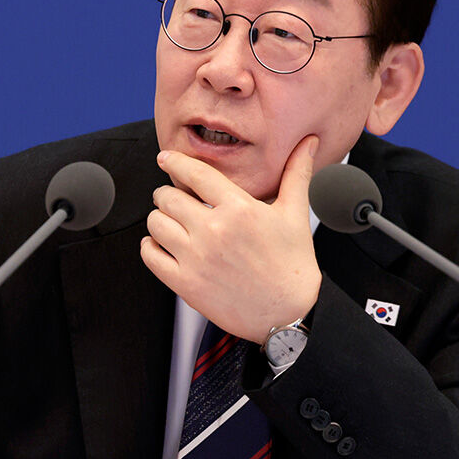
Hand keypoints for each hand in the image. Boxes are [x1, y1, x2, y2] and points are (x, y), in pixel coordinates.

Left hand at [140, 135, 321, 343]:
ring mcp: (197, 259)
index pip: (195, 173)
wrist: (287, 314)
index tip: (166, 158)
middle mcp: (214, 231)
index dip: (175, 161)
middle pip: (168, 197)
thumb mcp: (295, 215)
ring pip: (155, 224)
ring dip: (158, 218)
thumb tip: (308, 143)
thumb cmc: (292, 266)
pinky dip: (149, 247)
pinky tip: (160, 244)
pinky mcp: (186, 284)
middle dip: (167, 193)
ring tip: (169, 221)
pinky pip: (150, 256)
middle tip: (172, 197)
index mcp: (239, 209)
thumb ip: (296, 174)